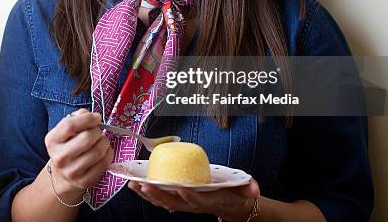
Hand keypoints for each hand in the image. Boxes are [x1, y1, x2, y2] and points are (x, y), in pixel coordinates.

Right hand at [44, 108, 113, 197]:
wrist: (62, 176)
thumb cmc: (67, 147)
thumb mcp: (65, 131)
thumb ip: (76, 118)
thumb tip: (90, 115)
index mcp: (52, 141)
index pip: (70, 125)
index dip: (87, 118)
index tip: (96, 117)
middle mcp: (60, 157)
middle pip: (87, 138)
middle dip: (97, 131)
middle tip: (98, 132)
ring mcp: (72, 172)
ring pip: (98, 151)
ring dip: (104, 142)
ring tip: (100, 142)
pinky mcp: (85, 181)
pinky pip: (104, 163)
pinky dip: (108, 154)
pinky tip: (104, 152)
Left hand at [128, 179, 259, 220]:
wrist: (228, 204)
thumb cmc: (233, 192)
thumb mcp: (243, 188)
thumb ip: (248, 188)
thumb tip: (254, 190)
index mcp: (210, 200)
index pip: (200, 200)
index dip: (191, 196)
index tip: (182, 188)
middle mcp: (194, 205)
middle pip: (175, 203)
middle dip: (160, 195)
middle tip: (146, 185)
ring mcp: (183, 204)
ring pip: (163, 202)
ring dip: (148, 194)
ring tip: (133, 183)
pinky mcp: (175, 199)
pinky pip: (158, 197)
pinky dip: (146, 191)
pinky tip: (133, 183)